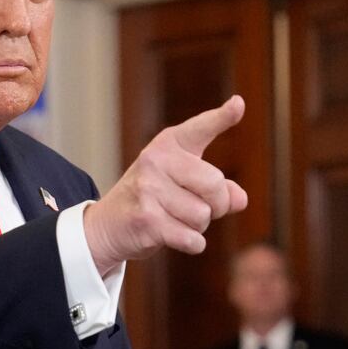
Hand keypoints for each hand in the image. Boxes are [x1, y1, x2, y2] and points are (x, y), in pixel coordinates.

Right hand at [84, 96, 247, 273]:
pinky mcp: (147, 220)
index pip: (200, 129)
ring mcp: (149, 190)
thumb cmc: (152, 201)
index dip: (222, 118)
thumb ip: (217, 189)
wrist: (107, 225)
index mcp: (168, 145)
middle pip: (215, 185)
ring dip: (198, 227)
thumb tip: (240, 199)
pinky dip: (191, 243)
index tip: (238, 105)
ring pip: (203, 216)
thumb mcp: (182, 185)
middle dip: (216, 205)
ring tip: (176, 220)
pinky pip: (192, 238)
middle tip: (198, 208)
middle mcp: (156, 161)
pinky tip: (173, 237)